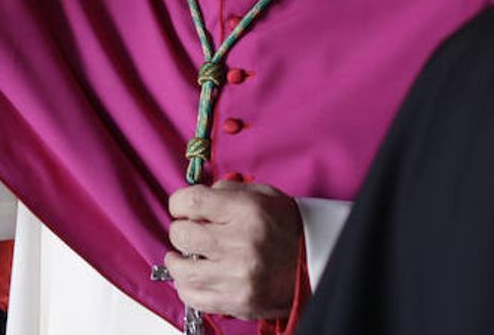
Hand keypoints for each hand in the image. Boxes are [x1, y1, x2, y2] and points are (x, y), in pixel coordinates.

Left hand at [165, 180, 302, 319]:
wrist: (317, 262)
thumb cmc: (289, 228)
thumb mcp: (263, 195)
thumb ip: (226, 191)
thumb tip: (196, 199)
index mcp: (247, 211)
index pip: (191, 201)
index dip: (178, 203)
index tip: (181, 208)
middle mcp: (241, 243)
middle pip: (182, 234)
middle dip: (180, 230)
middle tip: (187, 232)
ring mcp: (239, 276)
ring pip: (183, 270)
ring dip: (176, 262)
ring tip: (182, 256)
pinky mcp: (239, 301)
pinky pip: (195, 298)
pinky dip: (186, 288)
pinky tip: (192, 278)